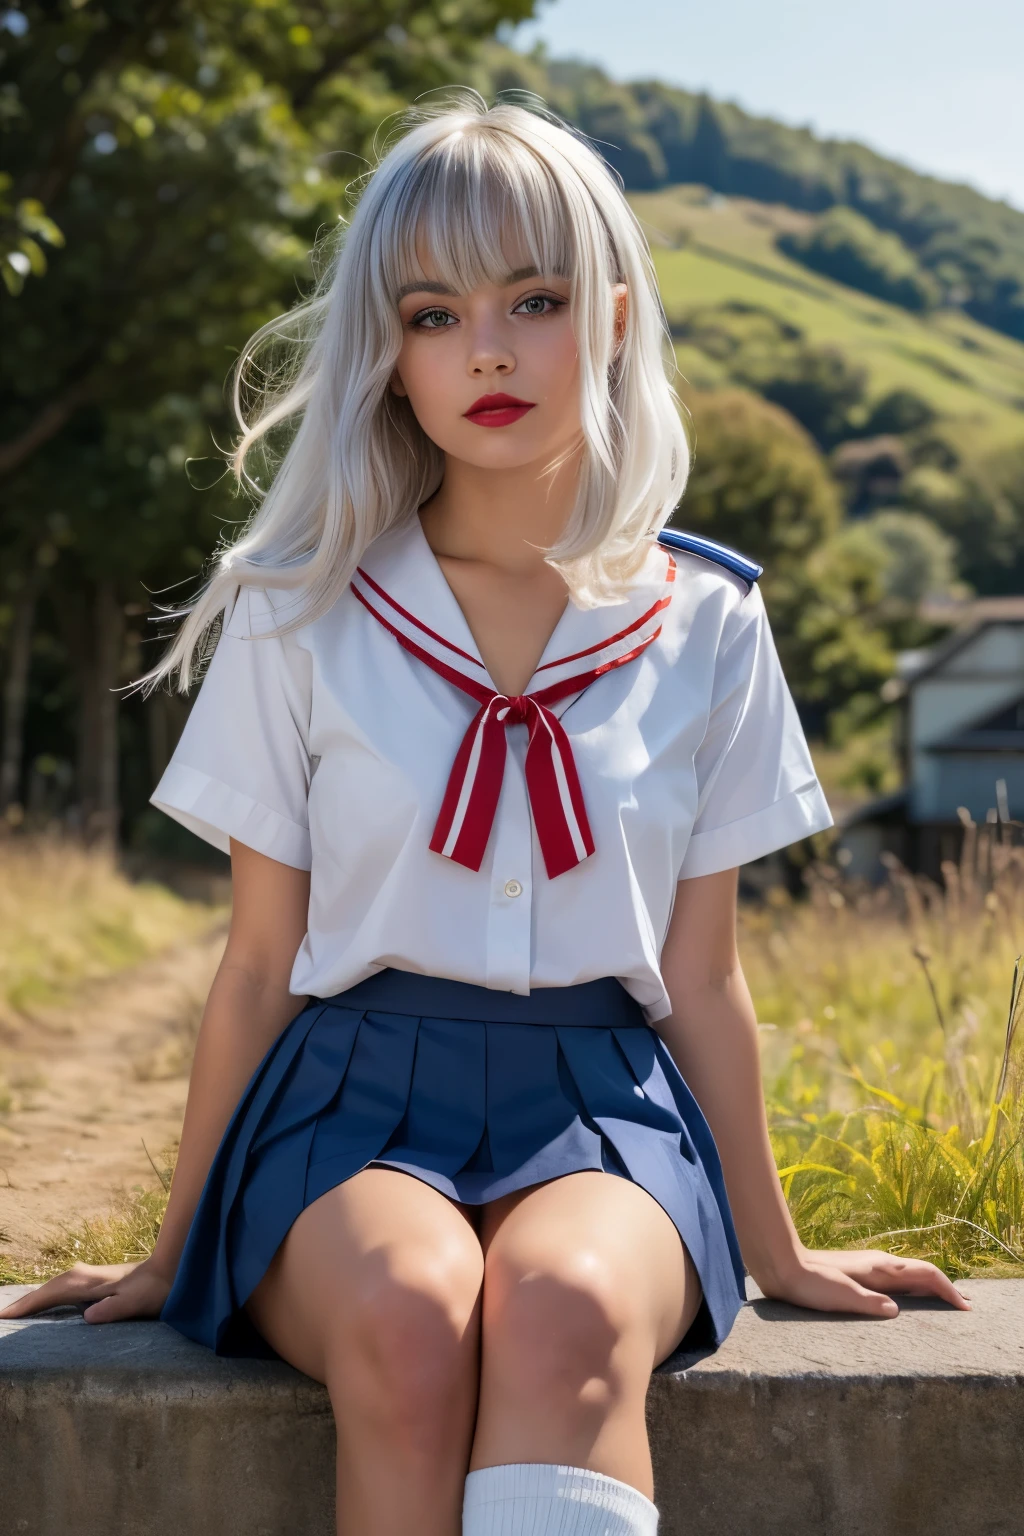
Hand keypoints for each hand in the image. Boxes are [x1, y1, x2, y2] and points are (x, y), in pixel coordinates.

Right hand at [0, 1255, 173, 1324]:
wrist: (171, 1269)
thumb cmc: (154, 1290)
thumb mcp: (135, 1303)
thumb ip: (113, 1310)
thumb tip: (87, 1317)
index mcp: (87, 1283)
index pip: (49, 1295)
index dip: (27, 1306)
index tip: (5, 1315)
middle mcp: (83, 1276)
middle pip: (46, 1289)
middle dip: (25, 1302)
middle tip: (3, 1315)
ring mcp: (89, 1277)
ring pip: (54, 1287)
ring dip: (36, 1298)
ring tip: (17, 1312)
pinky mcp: (95, 1281)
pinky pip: (62, 1289)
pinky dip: (48, 1295)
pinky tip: (47, 1303)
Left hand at [756, 1247, 970, 1317]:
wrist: (783, 1266)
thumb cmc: (811, 1284)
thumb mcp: (842, 1297)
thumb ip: (870, 1304)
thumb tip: (897, 1312)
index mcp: (881, 1268)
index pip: (926, 1274)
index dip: (949, 1290)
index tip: (966, 1308)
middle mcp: (879, 1263)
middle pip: (922, 1272)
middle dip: (944, 1288)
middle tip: (965, 1306)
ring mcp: (868, 1266)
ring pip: (908, 1275)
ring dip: (928, 1288)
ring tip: (942, 1304)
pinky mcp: (858, 1273)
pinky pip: (896, 1279)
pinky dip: (911, 1289)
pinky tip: (905, 1301)